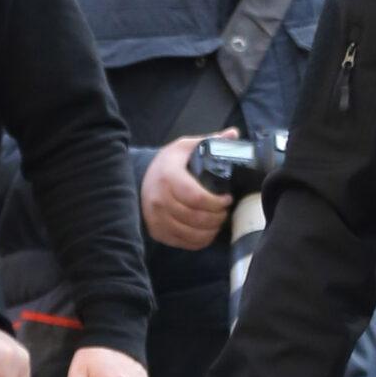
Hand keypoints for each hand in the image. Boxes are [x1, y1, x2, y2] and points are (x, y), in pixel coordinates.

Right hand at [140, 132, 235, 250]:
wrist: (142, 178)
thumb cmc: (169, 163)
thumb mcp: (186, 147)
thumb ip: (210, 141)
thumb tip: (234, 133)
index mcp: (169, 176)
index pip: (196, 196)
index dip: (216, 202)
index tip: (227, 199)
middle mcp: (159, 199)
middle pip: (195, 217)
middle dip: (217, 217)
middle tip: (225, 211)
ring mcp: (156, 218)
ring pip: (190, 233)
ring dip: (210, 230)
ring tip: (218, 222)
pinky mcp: (157, 231)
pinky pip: (182, 242)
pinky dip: (199, 241)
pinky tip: (207, 232)